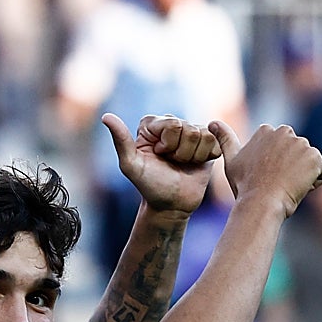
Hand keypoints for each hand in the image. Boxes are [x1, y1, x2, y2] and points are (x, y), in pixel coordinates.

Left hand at [103, 113, 220, 214]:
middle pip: (190, 129)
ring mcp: (190, 132)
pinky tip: (195, 164)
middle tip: (172, 163)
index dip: (168, 145)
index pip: (172, 124)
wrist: (171, 205)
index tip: (158, 156)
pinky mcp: (207, 142)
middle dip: (181, 152)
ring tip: (182, 164)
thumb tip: (106, 116)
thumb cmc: (150, 186)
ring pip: (204, 135)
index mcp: (151, 124)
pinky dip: (205, 157)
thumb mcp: (131, 165)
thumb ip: (121, 141)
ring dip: (193, 156)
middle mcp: (171, 123)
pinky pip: (215, 141)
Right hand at [210, 121, 321, 217]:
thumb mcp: (230, 161)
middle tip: (274, 183)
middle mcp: (285, 132)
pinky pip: (321, 173)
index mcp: (266, 131)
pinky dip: (314, 183)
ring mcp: (302, 144)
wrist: (260, 203)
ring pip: (308, 163)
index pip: (280, 149)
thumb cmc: (244, 186)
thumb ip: (224, 139)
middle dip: (291, 168)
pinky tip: (298, 189)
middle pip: (296, 154)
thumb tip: (212, 122)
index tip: (264, 176)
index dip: (274, 166)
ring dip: (302, 176)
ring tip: (285, 187)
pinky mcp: (315, 158)